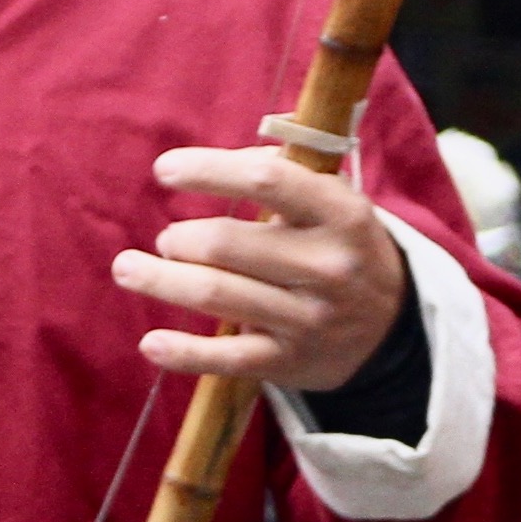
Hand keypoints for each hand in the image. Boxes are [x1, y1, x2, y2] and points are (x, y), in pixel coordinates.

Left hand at [114, 146, 408, 391]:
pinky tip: (150, 342)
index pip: (268, 180)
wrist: (390, 325)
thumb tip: (214, 160)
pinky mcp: (288, 362)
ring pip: (216, 295)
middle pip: (227, 244)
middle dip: (180, 239)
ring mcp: (308, 319)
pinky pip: (225, 360)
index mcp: (341, 214)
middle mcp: (327, 266)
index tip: (164, 169)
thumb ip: (281, 167)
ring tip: (130, 269)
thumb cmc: (340, 244)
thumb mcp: (334, 198)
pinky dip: (181, 353)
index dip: (208, 170)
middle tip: (168, 240)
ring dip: (159, 280)